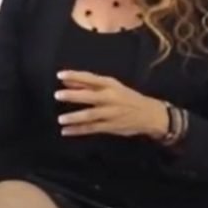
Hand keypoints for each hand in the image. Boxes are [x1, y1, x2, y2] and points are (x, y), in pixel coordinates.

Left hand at [55, 70, 169, 138]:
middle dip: (74, 96)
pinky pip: (92, 128)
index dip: (75, 76)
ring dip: (75, 117)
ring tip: (60, 119)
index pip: (91, 78)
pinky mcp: (111, 126)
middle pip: (90, 97)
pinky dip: (78, 130)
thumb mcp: (111, 86)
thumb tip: (66, 81)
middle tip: (57, 95)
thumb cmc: (126, 97)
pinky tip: (66, 131)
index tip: (60, 75)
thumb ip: (88, 84)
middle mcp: (110, 98)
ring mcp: (111, 114)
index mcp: (110, 85)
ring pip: (91, 115)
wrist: (150, 114)